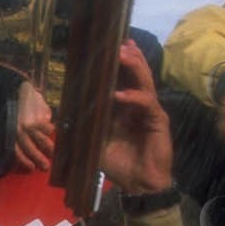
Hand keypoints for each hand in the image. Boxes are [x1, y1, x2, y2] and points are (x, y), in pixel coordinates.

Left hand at [14, 81, 55, 171]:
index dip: (24, 161)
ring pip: (42, 141)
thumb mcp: (14, 121)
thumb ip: (18, 135)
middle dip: (39, 159)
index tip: (31, 168)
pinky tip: (51, 130)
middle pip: (30, 149)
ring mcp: (30, 124)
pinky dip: (50, 130)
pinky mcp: (40, 118)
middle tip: (46, 167)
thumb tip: (29, 152)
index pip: (16, 151)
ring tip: (53, 153)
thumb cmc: (18, 109)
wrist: (22, 89)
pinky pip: (48, 129)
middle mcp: (19, 130)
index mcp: (11, 132)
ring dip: (49, 149)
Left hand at [101, 40, 172, 194]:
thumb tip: (66, 111)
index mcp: (126, 107)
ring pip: (144, 82)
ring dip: (134, 67)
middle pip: (137, 74)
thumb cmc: (119, 163)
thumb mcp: (96, 140)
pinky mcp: (158, 121)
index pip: (124, 78)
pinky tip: (119, 95)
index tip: (110, 44)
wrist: (138, 183)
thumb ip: (87, 124)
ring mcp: (150, 111)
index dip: (119, 62)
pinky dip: (132, 97)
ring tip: (122, 54)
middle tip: (119, 42)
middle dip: (128, 56)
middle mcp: (139, 105)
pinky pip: (146, 104)